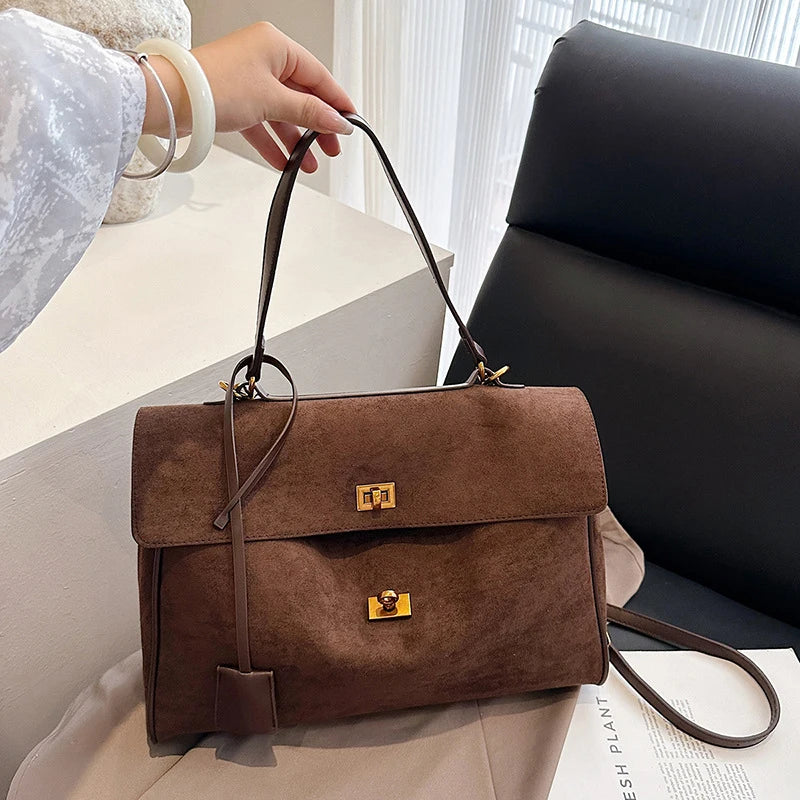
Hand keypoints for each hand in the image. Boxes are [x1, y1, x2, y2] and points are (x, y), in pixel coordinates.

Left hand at [140, 22, 355, 172]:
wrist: (171, 99)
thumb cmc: (216, 86)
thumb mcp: (273, 100)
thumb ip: (310, 113)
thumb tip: (337, 121)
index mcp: (275, 45)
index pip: (318, 75)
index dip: (336, 101)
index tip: (351, 122)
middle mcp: (262, 58)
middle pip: (301, 96)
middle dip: (316, 126)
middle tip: (331, 148)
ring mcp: (248, 80)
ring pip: (281, 113)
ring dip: (295, 140)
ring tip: (308, 163)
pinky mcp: (234, 100)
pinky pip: (262, 123)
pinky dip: (273, 142)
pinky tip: (284, 161)